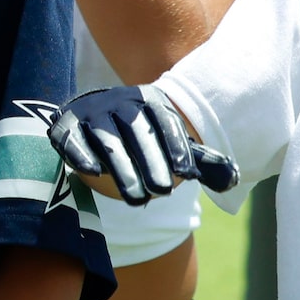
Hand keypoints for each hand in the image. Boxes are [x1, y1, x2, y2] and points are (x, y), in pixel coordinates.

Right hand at [45, 86, 238, 205]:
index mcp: (147, 100)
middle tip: (163, 192)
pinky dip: (81, 153)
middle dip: (150, 162)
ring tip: (138, 199)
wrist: (97, 118)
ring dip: (122, 168)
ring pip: (107, 139)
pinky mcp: (66, 125)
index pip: (164, 120)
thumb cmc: (144, 138)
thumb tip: (233, 180)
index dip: (177, 146)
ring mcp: (90, 111)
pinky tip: (93, 173)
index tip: (188, 176)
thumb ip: (201, 161)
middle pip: (136, 130)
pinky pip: (72, 138)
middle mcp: (118, 101)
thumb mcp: (172, 144)